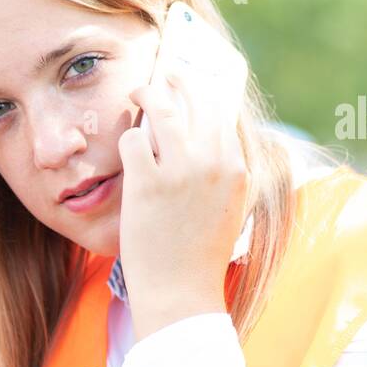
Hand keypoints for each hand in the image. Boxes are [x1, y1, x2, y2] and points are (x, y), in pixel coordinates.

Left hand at [116, 57, 248, 338]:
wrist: (180, 291)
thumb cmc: (199, 253)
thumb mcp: (228, 208)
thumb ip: (224, 171)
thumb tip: (209, 133)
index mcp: (238, 169)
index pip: (224, 113)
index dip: (208, 91)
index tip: (196, 82)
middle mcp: (213, 163)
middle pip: (197, 101)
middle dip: (180, 81)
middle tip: (166, 75)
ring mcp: (180, 171)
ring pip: (163, 110)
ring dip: (149, 93)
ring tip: (139, 90)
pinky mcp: (147, 183)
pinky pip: (133, 140)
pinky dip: (129, 137)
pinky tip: (128, 145)